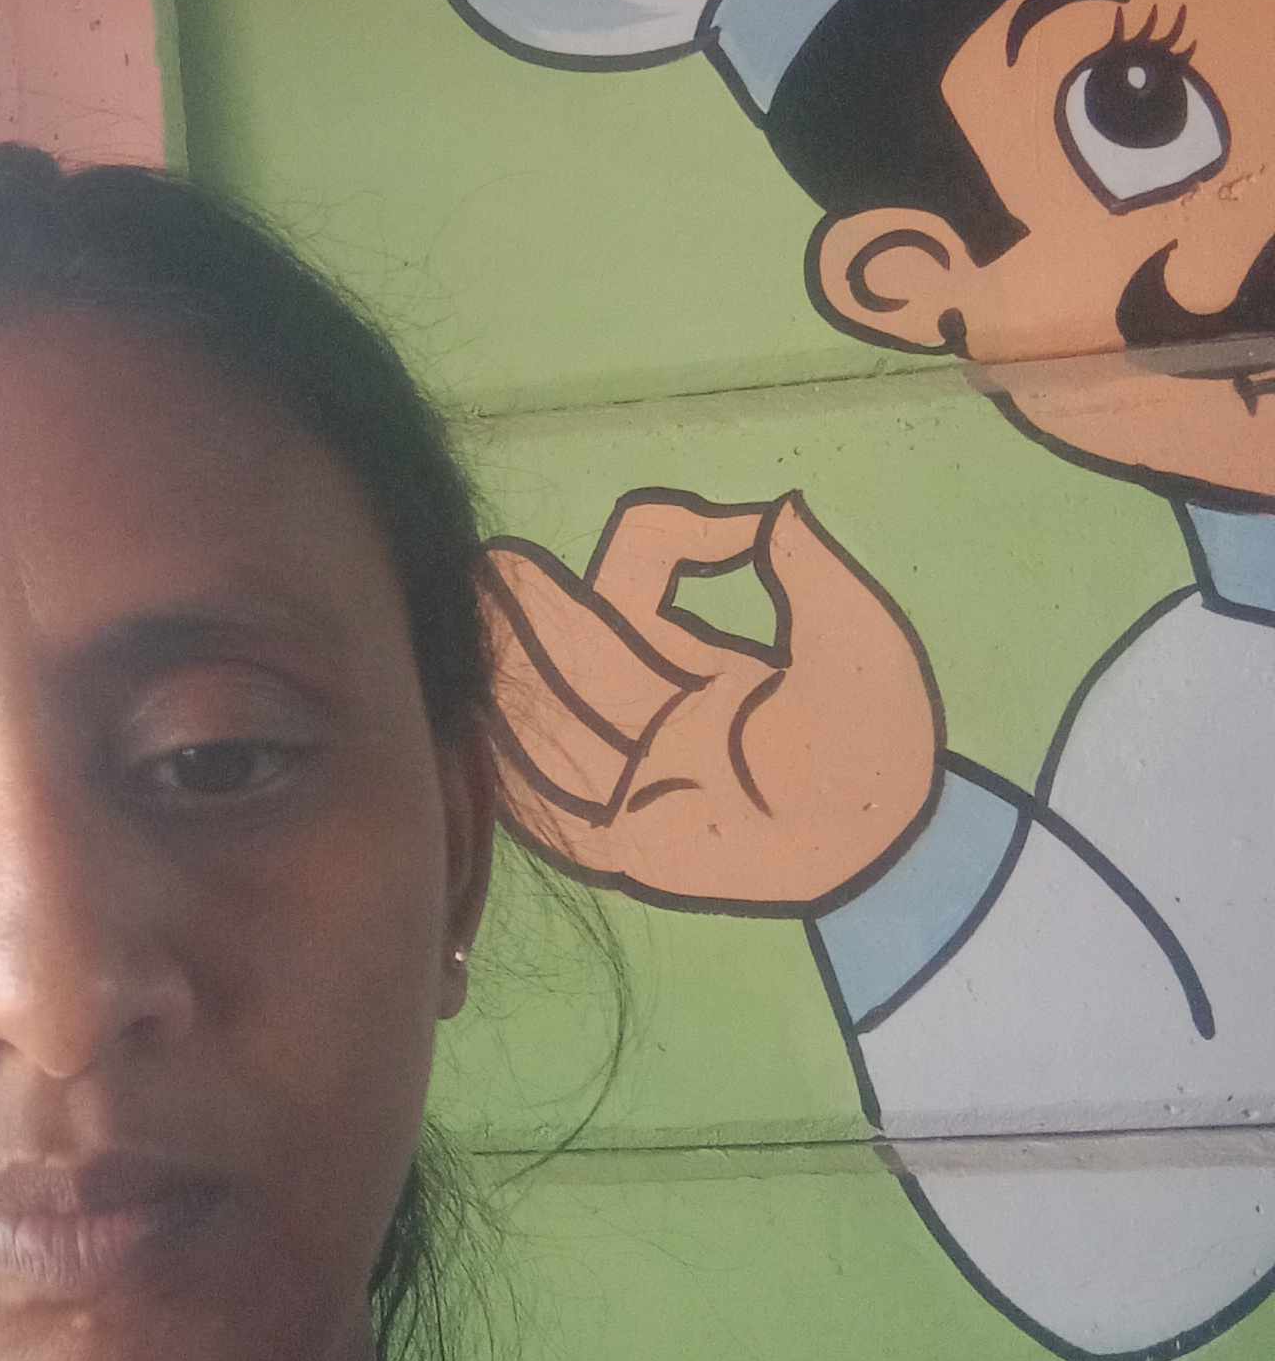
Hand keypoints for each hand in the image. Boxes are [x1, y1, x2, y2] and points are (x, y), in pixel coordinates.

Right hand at [479, 491, 941, 910]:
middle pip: (573, 649)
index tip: (705, 531)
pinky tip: (474, 737)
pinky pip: (552, 808)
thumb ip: (811, 575)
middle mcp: (656, 713)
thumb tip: (777, 507)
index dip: (665, 540)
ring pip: (550, 719)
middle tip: (482, 564)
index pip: (642, 584)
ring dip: (510, 680)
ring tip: (461, 634)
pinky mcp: (629, 843)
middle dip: (528, 609)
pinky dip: (511, 776)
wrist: (898, 853)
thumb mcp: (858, 642)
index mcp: (702, 665)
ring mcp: (637, 778)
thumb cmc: (884, 747)